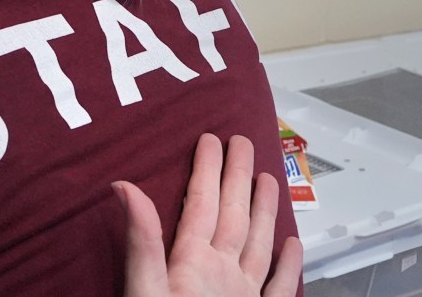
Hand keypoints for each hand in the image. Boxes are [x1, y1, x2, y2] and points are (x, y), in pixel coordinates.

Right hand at [113, 134, 302, 296]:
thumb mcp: (140, 293)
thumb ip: (139, 241)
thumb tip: (126, 187)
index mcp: (193, 263)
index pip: (201, 204)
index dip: (206, 169)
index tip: (210, 139)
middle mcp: (225, 273)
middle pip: (234, 214)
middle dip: (237, 175)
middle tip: (243, 140)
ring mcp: (247, 296)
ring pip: (260, 242)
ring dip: (265, 208)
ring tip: (268, 177)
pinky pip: (279, 287)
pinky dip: (289, 264)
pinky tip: (295, 244)